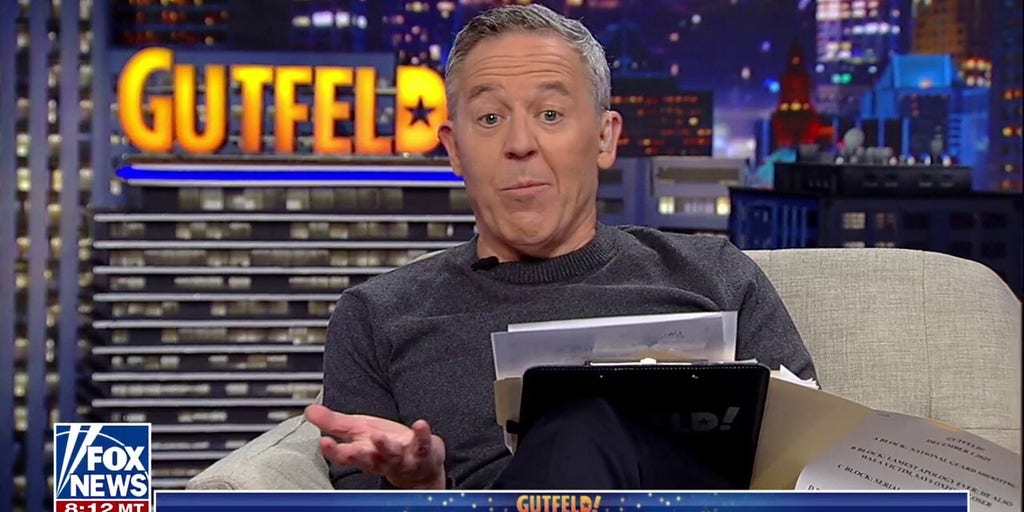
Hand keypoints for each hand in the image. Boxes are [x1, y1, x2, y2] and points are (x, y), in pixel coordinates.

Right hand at [304, 404, 446, 488]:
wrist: (419, 464)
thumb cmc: (385, 446)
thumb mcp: (358, 431)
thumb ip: (334, 423)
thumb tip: (309, 411)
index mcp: (363, 454)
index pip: (344, 455)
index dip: (333, 451)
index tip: (324, 443)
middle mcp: (381, 459)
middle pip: (367, 459)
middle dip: (358, 455)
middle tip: (351, 450)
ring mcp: (402, 458)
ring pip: (392, 456)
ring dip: (385, 447)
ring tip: (379, 437)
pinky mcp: (423, 452)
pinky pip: (423, 444)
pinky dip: (422, 435)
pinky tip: (420, 425)